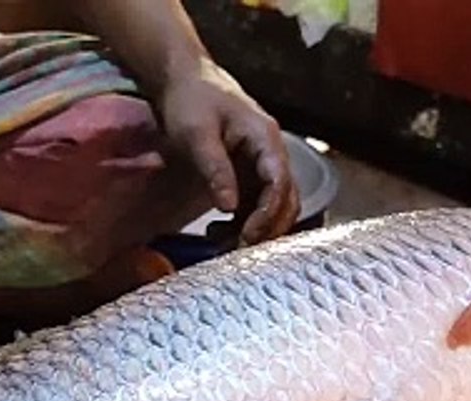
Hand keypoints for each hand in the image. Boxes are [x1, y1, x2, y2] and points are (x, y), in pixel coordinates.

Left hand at [158, 59, 300, 243]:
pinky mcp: (248, 172)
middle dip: (268, 228)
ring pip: (274, 205)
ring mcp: (262, 164)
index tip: (247, 236)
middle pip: (286, 199)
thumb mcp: (197, 134)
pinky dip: (244, 221)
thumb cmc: (191, 100)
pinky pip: (256, 203)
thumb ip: (215, 169)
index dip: (268, 214)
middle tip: (239, 251)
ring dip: (256, 228)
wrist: (184, 80)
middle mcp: (271, 153)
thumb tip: (229, 207)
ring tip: (225, 245)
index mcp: (266, 139)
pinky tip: (219, 232)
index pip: (280, 183)